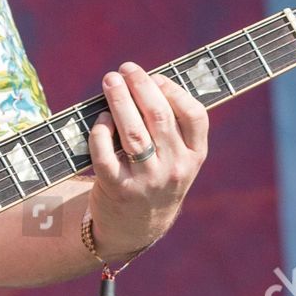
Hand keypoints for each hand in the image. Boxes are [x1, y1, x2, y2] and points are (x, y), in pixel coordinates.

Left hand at [86, 61, 208, 260]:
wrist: (137, 226)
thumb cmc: (155, 177)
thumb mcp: (177, 158)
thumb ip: (172, 127)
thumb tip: (147, 80)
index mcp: (194, 156)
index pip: (195, 116)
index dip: (174, 90)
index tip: (156, 76)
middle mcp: (173, 168)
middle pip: (158, 117)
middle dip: (141, 86)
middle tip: (126, 68)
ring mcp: (145, 180)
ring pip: (132, 132)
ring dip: (119, 101)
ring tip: (110, 81)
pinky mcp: (117, 188)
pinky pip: (105, 153)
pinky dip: (101, 131)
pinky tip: (101, 118)